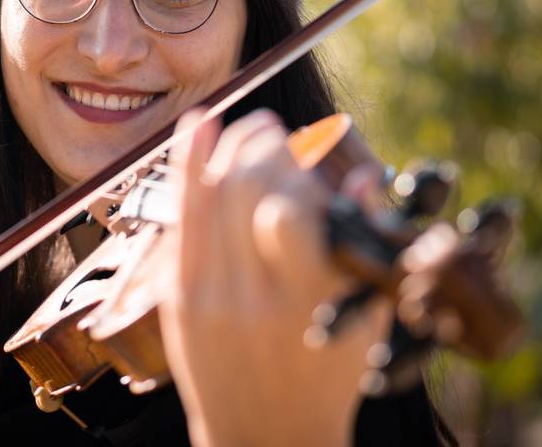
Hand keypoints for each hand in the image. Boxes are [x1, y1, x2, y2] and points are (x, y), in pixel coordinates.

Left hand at [158, 109, 390, 446]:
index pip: (287, 210)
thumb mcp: (360, 319)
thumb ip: (362, 248)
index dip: (296, 170)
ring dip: (232, 148)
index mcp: (308, 303)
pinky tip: (199, 126)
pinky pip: (181, 218)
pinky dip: (188, 164)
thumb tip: (362, 178)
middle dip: (264, 145)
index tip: (306, 157)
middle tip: (276, 131)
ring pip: (211, 195)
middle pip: (246, 190)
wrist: (263, 434)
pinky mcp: (179, 298)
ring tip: (252, 130)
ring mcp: (208, 297)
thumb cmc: (323, 374)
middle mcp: (253, 298)